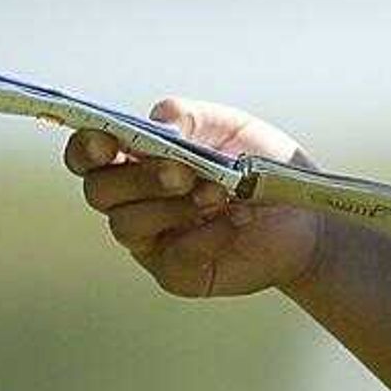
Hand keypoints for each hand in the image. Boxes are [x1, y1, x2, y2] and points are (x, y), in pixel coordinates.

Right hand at [64, 98, 326, 299]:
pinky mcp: (176, 273)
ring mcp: (151, 240)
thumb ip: (191, 117)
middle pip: (99, 191)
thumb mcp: (230, 128)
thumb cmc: (260, 164)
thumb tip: (159, 123)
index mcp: (138, 159)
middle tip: (184, 172)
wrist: (305, 214)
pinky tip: (235, 223)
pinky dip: (203, 236)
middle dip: (138, 179)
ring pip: (126, 225)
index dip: (85, 148)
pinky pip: (170, 257)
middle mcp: (134, 201)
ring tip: (221, 193)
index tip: (107, 142)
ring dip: (171, 206)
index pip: (88, 155)